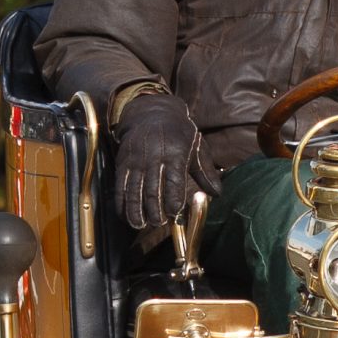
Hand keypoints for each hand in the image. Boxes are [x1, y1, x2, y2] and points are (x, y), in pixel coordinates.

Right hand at [113, 88, 196, 229]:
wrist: (150, 112)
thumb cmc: (178, 133)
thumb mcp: (196, 147)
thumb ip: (205, 172)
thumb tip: (216, 193)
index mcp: (175, 153)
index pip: (174, 181)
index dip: (173, 200)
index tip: (175, 214)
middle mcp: (153, 156)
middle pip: (152, 188)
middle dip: (154, 209)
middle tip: (158, 224)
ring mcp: (136, 160)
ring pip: (134, 189)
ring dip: (136, 210)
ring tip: (140, 225)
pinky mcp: (122, 162)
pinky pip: (120, 185)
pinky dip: (121, 202)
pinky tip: (126, 216)